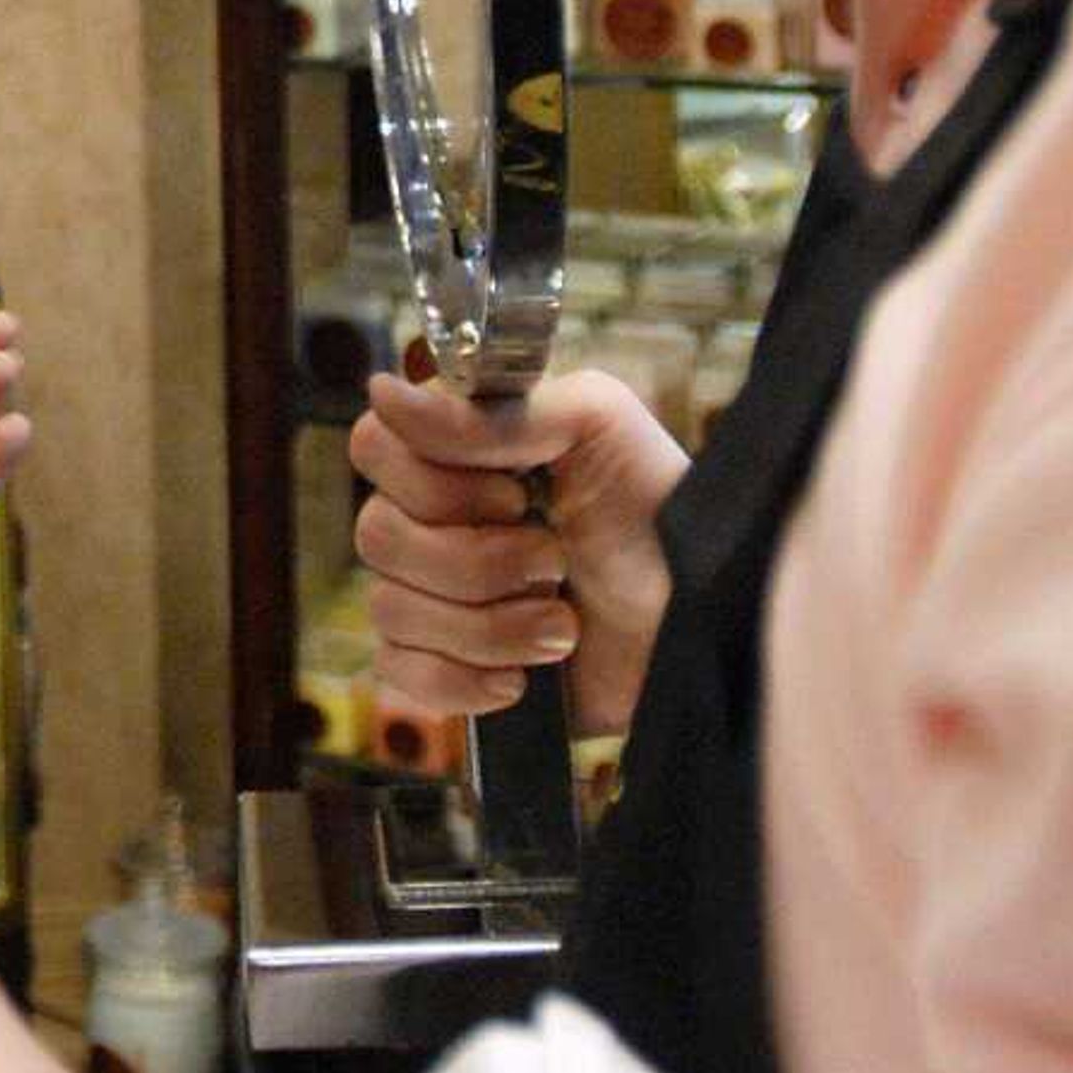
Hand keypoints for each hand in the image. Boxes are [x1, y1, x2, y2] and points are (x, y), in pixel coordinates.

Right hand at [348, 369, 686, 735]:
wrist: (698, 630)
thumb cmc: (660, 517)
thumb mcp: (598, 426)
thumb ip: (495, 409)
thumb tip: (384, 393)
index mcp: (458, 452)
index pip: (374, 446)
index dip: (434, 478)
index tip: (514, 490)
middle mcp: (431, 519)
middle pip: (377, 534)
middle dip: (479, 559)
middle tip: (555, 560)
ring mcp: (430, 596)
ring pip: (392, 609)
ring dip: (492, 625)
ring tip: (562, 625)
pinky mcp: (441, 667)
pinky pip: (400, 674)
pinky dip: (466, 680)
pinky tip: (524, 676)